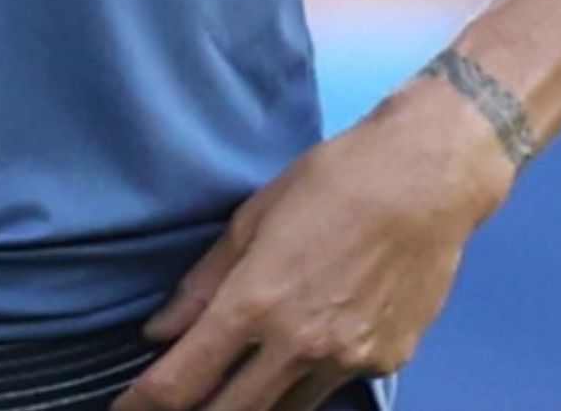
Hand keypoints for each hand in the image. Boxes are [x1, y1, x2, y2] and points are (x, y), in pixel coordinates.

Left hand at [122, 74, 518, 410]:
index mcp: (255, 303)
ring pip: (283, 410)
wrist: (435, 174)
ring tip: (246, 377)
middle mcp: (298, 345)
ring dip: (255, 401)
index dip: (142, 404)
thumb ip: (204, 282)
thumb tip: (160, 332)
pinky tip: (317, 339)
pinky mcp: (386, 360)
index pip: (179, 384)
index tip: (125, 408)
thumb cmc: (341, 177)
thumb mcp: (257, 216)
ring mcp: (347, 360)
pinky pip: (332, 385)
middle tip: (187, 397)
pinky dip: (311, 375)